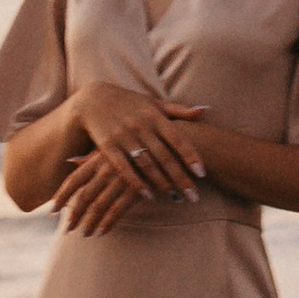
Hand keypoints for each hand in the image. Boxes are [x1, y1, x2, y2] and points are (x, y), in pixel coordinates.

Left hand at [55, 147, 150, 233]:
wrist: (169, 143)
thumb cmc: (138, 143)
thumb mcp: (113, 145)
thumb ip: (90, 156)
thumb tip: (70, 161)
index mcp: (98, 158)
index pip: (73, 180)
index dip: (61, 196)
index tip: (52, 211)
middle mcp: (106, 169)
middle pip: (84, 197)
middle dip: (75, 215)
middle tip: (67, 229)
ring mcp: (121, 180)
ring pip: (99, 207)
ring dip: (90, 223)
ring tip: (85, 234)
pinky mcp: (136, 190)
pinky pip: (118, 211)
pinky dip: (108, 223)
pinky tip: (102, 233)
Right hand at [72, 83, 209, 201]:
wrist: (93, 99)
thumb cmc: (130, 103)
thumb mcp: (153, 103)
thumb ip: (178, 110)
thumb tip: (204, 110)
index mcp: (155, 116)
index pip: (177, 138)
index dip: (190, 156)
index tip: (202, 173)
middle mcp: (141, 126)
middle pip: (164, 156)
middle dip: (180, 178)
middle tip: (193, 196)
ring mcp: (124, 136)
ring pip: (147, 164)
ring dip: (161, 183)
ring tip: (175, 198)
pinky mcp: (108, 145)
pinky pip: (124, 167)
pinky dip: (136, 182)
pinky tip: (148, 195)